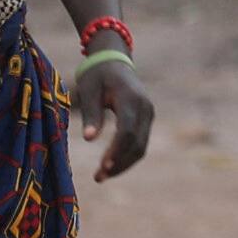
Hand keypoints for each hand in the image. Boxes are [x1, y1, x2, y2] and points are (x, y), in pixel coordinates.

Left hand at [71, 57, 154, 181]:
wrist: (114, 60)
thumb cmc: (97, 74)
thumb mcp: (89, 89)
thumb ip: (91, 113)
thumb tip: (90, 139)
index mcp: (130, 98)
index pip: (127, 130)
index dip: (116, 151)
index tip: (103, 167)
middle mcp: (145, 108)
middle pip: (137, 144)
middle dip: (119, 163)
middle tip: (98, 177)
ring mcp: (149, 114)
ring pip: (141, 147)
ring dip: (123, 164)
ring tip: (101, 176)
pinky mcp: (146, 120)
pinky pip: (140, 143)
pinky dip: (126, 157)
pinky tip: (110, 166)